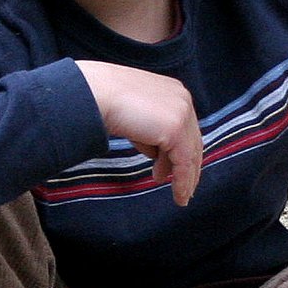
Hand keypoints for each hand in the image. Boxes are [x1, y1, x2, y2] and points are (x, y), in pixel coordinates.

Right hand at [75, 61, 201, 205]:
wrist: (94, 93)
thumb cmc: (104, 100)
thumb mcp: (134, 113)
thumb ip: (148, 130)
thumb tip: (154, 152)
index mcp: (174, 91)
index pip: (186, 127)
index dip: (183, 150)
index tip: (175, 168)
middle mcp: (183, 100)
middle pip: (193, 140)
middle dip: (188, 166)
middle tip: (184, 186)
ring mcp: (181, 113)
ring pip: (190, 154)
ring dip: (185, 178)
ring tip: (180, 195)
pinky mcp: (174, 129)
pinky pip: (183, 163)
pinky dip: (182, 182)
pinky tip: (179, 196)